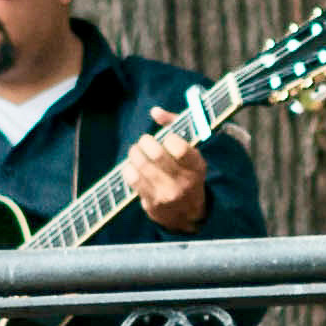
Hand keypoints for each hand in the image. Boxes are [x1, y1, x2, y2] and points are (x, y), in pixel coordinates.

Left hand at [125, 109, 209, 231]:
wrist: (189, 214)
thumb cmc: (188, 173)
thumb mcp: (191, 151)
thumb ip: (176, 126)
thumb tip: (155, 111)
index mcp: (196, 166)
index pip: (179, 148)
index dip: (168, 138)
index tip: (166, 139)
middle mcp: (183, 182)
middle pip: (156, 154)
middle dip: (145, 142)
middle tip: (144, 141)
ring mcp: (166, 194)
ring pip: (140, 165)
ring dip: (134, 153)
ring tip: (136, 151)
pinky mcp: (151, 204)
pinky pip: (132, 179)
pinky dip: (128, 168)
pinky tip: (133, 166)